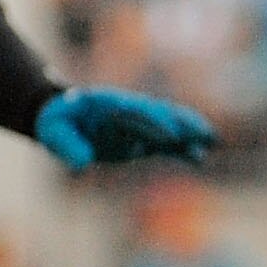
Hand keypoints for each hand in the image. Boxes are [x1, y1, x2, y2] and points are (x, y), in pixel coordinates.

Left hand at [35, 87, 219, 170]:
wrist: (64, 118)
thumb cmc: (57, 123)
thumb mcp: (54, 132)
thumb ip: (68, 146)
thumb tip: (83, 163)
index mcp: (108, 104)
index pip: (133, 113)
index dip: (152, 124)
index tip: (169, 136)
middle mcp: (129, 111)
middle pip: (159, 115)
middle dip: (180, 124)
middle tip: (202, 132)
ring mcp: (139, 124)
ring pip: (169, 125)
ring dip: (190, 132)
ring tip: (212, 140)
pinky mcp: (143, 139)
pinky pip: (166, 144)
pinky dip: (183, 149)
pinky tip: (201, 158)